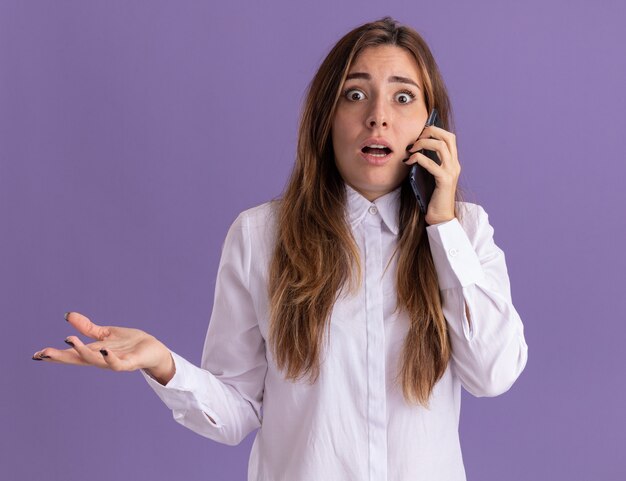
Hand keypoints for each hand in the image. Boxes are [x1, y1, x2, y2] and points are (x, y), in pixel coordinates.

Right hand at [32, 311, 174, 384]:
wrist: (153, 350)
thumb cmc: (129, 343)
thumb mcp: (106, 333)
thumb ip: (87, 328)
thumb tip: (67, 315)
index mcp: (94, 352)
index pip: (72, 354)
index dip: (55, 355)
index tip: (36, 355)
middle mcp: (101, 359)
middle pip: (78, 359)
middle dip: (60, 357)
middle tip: (43, 354)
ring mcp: (114, 362)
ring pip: (95, 361)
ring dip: (82, 352)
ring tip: (69, 341)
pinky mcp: (129, 363)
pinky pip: (117, 363)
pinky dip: (110, 359)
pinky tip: (104, 350)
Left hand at [404, 125, 460, 224]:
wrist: (441, 216)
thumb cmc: (433, 196)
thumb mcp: (432, 175)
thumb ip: (429, 163)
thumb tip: (414, 149)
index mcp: (453, 162)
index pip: (449, 137)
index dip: (435, 130)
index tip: (420, 133)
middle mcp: (455, 165)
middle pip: (447, 137)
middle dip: (430, 132)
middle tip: (416, 138)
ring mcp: (451, 172)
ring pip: (440, 146)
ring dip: (422, 144)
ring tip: (411, 149)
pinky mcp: (444, 180)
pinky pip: (431, 163)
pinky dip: (418, 159)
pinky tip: (409, 161)